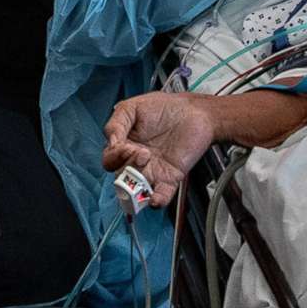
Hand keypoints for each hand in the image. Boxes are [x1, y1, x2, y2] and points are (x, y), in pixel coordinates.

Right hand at [102, 92, 217, 209]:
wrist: (196, 112)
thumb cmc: (166, 107)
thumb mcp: (134, 107)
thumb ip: (117, 123)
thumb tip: (111, 142)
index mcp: (125, 144)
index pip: (110, 159)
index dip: (115, 156)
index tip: (127, 146)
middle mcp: (137, 160)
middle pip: (121, 176)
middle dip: (128, 168)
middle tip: (143, 154)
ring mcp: (153, 170)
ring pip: (137, 189)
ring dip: (138, 187)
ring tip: (147, 172)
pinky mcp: (170, 177)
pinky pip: (161, 195)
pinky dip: (157, 200)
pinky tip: (155, 198)